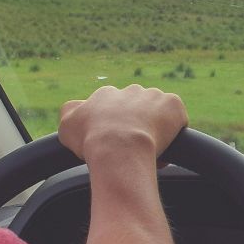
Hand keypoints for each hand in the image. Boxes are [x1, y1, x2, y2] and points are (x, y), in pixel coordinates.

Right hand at [58, 84, 187, 163]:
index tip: (116, 145)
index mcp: (106, 95)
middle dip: (136, 127)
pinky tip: (166, 148)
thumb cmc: (92, 141)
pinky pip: (177, 118)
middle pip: (136, 109)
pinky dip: (174, 133)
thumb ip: (69, 113)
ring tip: (150, 153)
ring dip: (155, 130)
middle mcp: (130, 91)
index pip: (112, 109)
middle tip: (133, 150)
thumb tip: (75, 109)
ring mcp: (153, 96)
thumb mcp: (66, 126)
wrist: (119, 148)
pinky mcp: (173, 105)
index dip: (115, 129)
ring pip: (157, 114)